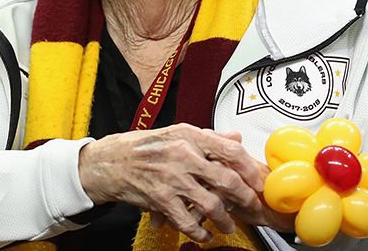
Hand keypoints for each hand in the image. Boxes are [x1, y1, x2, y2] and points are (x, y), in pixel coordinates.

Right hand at [148, 131, 297, 234]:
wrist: (110, 162)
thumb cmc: (144, 147)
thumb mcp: (177, 133)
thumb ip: (209, 137)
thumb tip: (236, 138)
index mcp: (189, 136)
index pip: (230, 149)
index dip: (248, 167)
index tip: (256, 179)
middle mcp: (183, 155)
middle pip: (226, 179)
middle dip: (245, 197)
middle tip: (251, 205)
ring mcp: (172, 179)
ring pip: (210, 204)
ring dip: (224, 219)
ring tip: (228, 225)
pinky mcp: (160, 199)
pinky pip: (187, 221)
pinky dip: (200, 232)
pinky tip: (205, 234)